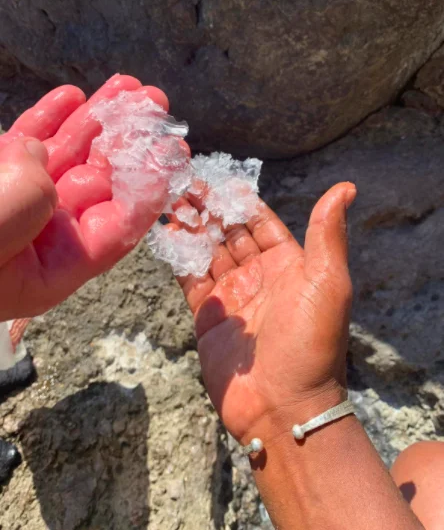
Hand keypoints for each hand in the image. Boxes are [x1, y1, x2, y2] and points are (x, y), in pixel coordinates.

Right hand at [0, 75, 178, 320]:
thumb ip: (25, 201)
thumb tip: (40, 154)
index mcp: (50, 267)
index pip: (115, 227)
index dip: (148, 189)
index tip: (172, 151)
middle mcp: (40, 236)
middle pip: (99, 184)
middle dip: (129, 141)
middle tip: (156, 103)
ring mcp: (15, 202)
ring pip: (67, 157)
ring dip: (98, 121)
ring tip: (128, 87)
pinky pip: (25, 143)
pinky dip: (48, 118)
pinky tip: (73, 96)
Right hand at [173, 184, 355, 440]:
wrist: (282, 406)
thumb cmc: (310, 342)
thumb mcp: (327, 282)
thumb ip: (327, 233)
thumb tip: (347, 187)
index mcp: (289, 264)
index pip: (260, 221)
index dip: (239, 200)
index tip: (216, 177)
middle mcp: (259, 276)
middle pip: (229, 232)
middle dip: (208, 208)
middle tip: (182, 183)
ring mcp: (231, 296)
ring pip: (206, 251)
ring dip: (190, 226)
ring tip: (168, 199)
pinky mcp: (207, 316)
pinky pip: (189, 277)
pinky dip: (178, 255)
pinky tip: (164, 232)